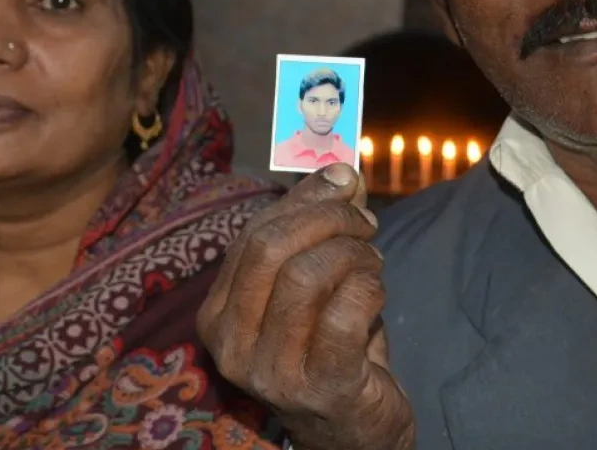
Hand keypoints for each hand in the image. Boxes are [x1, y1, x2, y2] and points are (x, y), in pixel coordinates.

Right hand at [198, 164, 414, 449]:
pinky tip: (377, 293)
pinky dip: (370, 287)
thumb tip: (341, 172)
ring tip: (371, 263)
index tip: (344, 181)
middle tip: (364, 223)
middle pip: (271, 248)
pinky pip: (346, 312)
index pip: (253, 235)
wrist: (353, 432)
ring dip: (353, 255)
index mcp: (219, 315)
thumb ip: (319, 230)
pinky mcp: (322, 387)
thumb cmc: (330, 349)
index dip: (303, 199)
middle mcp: (233, 345)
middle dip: (328, 220)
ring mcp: (273, 371)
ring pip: (308, 275)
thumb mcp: (313, 286)